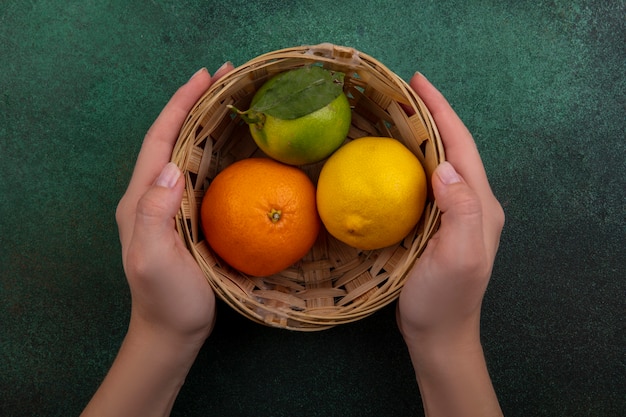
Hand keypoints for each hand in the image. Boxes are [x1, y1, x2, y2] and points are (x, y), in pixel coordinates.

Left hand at [116, 64, 232, 343]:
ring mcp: (168, 206)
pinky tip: (229, 144)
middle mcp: (151, 195)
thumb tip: (172, 167)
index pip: (159, 140)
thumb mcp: (155, 259)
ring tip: (228, 100)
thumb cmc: (167, 300)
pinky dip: (211, 149)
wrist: (171, 331)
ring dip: (202, 122)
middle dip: (193, 104)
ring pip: (183, 151)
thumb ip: (155, 213)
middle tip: (224, 78)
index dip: (179, 105)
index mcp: (141, 199)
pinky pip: (197, 172)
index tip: (204, 77)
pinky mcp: (185, 216)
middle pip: (170, 137)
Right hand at [397, 73, 503, 416]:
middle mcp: (473, 204)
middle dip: (433, 115)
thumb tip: (445, 166)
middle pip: (454, 148)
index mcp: (480, 206)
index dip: (442, 113)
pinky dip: (414, 160)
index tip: (418, 84)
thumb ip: (461, 210)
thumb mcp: (457, 257)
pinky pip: (429, 181)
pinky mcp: (439, 224)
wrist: (439, 334)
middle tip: (404, 92)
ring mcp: (456, 214)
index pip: (462, 147)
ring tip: (399, 114)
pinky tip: (396, 156)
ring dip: (424, 134)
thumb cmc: (444, 300)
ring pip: (442, 162)